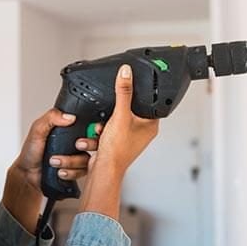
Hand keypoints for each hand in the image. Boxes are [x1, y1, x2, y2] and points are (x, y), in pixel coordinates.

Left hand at [8, 109, 100, 194]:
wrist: (28, 174)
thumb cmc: (31, 152)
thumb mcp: (37, 130)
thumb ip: (51, 118)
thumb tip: (69, 116)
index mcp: (68, 128)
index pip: (90, 124)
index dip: (97, 127)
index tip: (95, 128)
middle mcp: (75, 142)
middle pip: (95, 142)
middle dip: (87, 144)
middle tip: (77, 145)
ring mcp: (77, 157)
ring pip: (87, 159)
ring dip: (71, 162)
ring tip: (54, 161)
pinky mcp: (76, 171)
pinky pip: (83, 172)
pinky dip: (71, 172)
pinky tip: (60, 171)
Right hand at [78, 64, 159, 219]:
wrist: (103, 171)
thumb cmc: (118, 151)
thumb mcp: (120, 115)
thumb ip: (123, 92)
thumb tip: (126, 73)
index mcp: (150, 125)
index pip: (148, 102)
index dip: (136, 96)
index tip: (127, 90)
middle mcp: (141, 132)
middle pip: (126, 110)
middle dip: (112, 113)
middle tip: (110, 118)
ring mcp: (127, 138)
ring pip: (113, 120)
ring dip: (102, 124)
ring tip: (102, 131)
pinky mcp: (114, 143)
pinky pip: (105, 130)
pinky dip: (98, 132)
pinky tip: (96, 137)